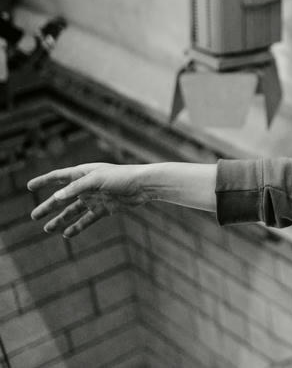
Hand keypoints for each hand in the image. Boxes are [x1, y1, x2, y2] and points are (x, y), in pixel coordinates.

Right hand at [28, 163, 151, 237]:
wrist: (144, 186)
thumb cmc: (121, 177)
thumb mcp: (96, 180)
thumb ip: (76, 188)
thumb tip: (57, 197)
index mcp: (84, 174)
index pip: (59, 177)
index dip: (44, 181)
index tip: (29, 186)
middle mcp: (87, 186)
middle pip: (63, 198)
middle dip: (48, 206)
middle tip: (33, 216)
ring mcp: (95, 198)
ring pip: (73, 211)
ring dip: (60, 219)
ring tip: (47, 229)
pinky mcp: (105, 209)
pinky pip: (87, 219)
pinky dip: (78, 227)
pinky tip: (67, 234)